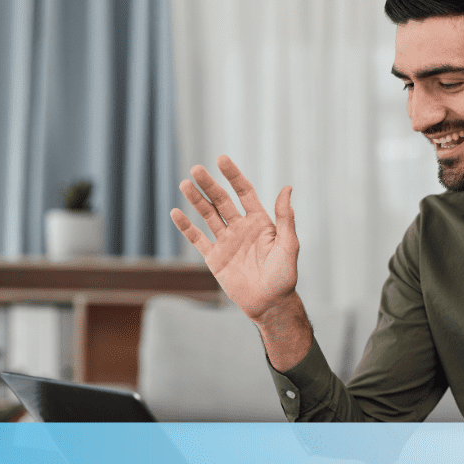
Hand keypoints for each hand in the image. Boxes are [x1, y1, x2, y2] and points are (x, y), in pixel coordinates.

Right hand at [170, 156, 298, 322]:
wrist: (269, 304)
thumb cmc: (284, 276)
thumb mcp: (288, 245)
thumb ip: (285, 218)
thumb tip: (287, 187)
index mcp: (259, 222)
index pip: (244, 192)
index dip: (233, 176)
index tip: (221, 159)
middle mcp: (241, 228)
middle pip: (222, 201)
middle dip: (209, 185)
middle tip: (196, 169)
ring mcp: (226, 242)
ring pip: (208, 216)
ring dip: (196, 200)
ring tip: (185, 184)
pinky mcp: (214, 258)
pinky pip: (197, 239)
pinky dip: (186, 227)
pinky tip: (175, 213)